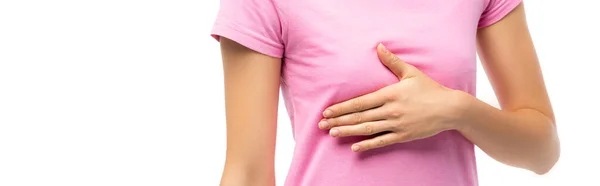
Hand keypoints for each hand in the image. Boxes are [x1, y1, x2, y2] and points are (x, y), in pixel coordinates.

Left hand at [318, 43, 467, 151]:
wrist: (450, 108)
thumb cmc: (430, 89)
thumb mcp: (411, 73)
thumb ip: (392, 61)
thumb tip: (379, 46)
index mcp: (389, 94)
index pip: (360, 102)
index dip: (342, 107)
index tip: (327, 111)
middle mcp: (390, 110)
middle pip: (359, 116)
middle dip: (339, 120)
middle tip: (322, 125)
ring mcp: (397, 124)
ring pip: (367, 129)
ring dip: (348, 131)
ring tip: (332, 133)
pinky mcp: (403, 135)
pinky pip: (382, 141)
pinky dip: (368, 145)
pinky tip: (354, 147)